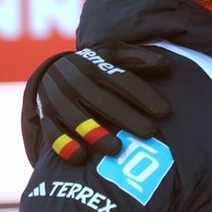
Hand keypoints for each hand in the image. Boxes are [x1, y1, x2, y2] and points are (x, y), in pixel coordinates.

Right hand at [21, 44, 170, 165]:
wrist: (50, 71)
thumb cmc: (93, 66)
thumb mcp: (113, 54)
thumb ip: (138, 59)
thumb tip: (166, 64)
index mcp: (95, 65)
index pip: (122, 81)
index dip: (144, 96)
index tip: (165, 112)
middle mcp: (75, 81)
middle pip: (103, 101)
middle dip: (126, 117)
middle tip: (149, 133)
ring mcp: (58, 99)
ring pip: (77, 118)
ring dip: (96, 133)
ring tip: (117, 149)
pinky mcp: (46, 116)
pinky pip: (52, 132)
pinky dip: (64, 145)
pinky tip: (81, 157)